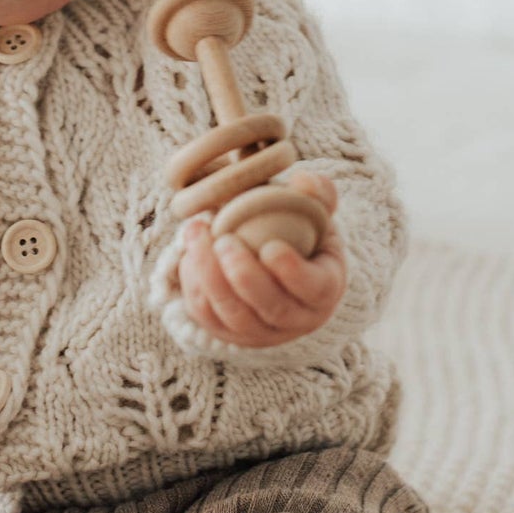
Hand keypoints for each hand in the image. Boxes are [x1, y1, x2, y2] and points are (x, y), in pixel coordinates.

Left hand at [178, 170, 346, 347]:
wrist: (272, 264)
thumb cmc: (298, 235)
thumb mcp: (315, 214)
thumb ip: (317, 193)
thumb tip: (303, 180)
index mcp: (323, 290)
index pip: (314, 288)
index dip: (293, 272)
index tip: (271, 247)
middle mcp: (295, 319)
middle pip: (271, 307)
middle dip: (245, 276)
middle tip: (224, 241)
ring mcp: (260, 331)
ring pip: (234, 314)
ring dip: (210, 276)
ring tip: (196, 233)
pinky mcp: (228, 331)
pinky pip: (207, 314)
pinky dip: (194, 282)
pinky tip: (190, 249)